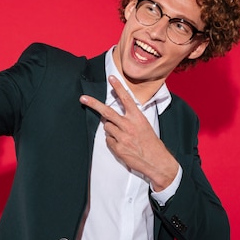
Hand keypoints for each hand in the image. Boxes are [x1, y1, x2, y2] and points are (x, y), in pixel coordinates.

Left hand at [79, 75, 179, 190]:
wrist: (156, 161)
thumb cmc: (151, 143)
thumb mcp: (145, 126)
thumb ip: (131, 118)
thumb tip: (115, 116)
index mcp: (137, 118)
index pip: (126, 99)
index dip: (118, 87)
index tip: (111, 78)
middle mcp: (129, 125)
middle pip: (107, 112)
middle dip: (93, 104)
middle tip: (83, 98)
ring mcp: (122, 137)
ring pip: (107, 127)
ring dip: (111, 129)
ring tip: (122, 135)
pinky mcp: (118, 147)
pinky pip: (108, 140)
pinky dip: (113, 141)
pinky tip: (122, 145)